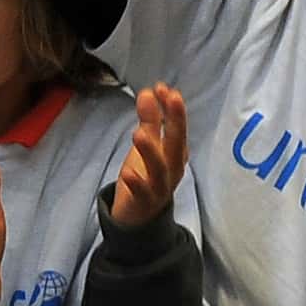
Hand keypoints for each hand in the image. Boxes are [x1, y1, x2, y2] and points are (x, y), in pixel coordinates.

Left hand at [109, 83, 187, 228]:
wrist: (141, 217)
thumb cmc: (147, 175)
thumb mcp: (148, 146)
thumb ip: (150, 120)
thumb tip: (151, 91)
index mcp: (174, 154)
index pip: (177, 128)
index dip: (173, 109)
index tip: (163, 88)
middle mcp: (172, 170)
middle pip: (176, 145)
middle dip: (175, 121)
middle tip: (171, 98)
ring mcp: (160, 187)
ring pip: (160, 170)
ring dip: (151, 151)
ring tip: (139, 133)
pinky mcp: (144, 203)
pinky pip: (143, 194)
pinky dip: (137, 184)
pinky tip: (128, 174)